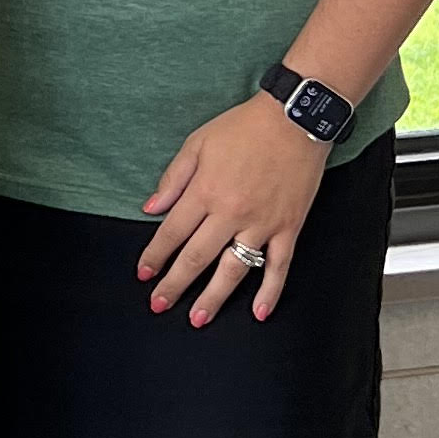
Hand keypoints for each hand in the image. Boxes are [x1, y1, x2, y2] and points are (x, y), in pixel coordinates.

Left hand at [139, 100, 331, 321]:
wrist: (294, 119)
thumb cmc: (244, 127)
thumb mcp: (197, 143)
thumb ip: (173, 179)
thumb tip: (150, 208)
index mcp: (205, 191)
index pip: (172, 232)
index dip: (155, 256)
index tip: (144, 274)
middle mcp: (230, 213)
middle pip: (196, 258)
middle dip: (174, 285)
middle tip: (159, 304)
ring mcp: (262, 223)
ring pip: (233, 270)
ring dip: (213, 297)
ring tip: (198, 318)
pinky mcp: (289, 227)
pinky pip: (279, 266)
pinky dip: (270, 291)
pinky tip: (259, 312)